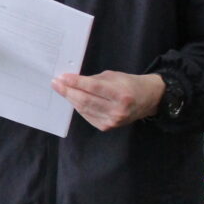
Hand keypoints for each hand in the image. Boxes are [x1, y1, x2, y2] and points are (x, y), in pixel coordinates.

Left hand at [51, 71, 165, 131]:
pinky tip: (73, 99)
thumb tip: (72, 81)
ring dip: (70, 99)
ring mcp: (112, 121)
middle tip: (56, 83)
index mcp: (122, 94)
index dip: (76, 82)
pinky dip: (78, 107)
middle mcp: (117, 110)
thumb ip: (94, 80)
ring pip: (84, 109)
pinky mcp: (107, 127)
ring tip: (61, 89)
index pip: (93, 88)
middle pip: (86, 100)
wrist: (148, 100)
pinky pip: (87, 115)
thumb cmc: (129, 84)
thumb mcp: (114, 76)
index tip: (62, 77)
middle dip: (68, 91)